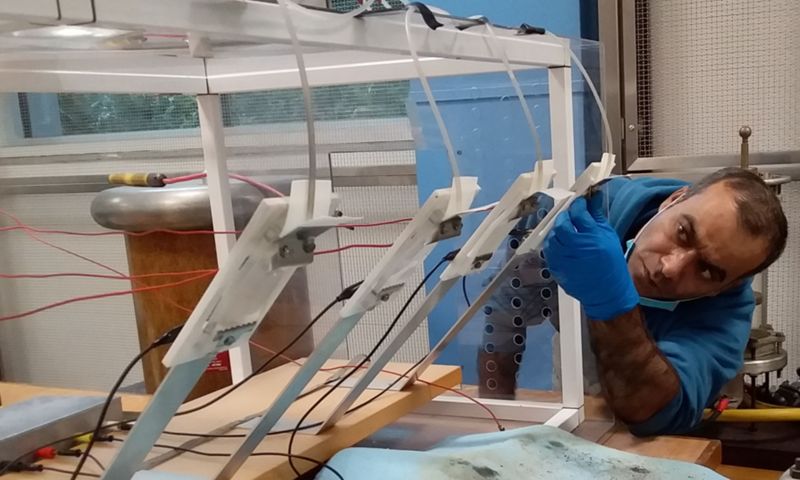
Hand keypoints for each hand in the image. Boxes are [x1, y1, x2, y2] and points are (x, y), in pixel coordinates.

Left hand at [543, 196, 638, 320]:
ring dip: (557, 229)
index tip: (579, 203)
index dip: (578, 205)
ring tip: (566, 229)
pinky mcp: (555, 267)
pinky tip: (561, 242)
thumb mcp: (609, 237)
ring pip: (552, 236)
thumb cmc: (611, 266)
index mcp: (593, 239)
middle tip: (570, 215)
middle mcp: (576, 248)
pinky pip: (549, 249)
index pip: (579, 214)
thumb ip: (597, 217)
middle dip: (565, 216)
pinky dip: (553, 242)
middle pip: (562, 224)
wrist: (606, 293)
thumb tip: (592, 199)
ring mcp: (563, 259)